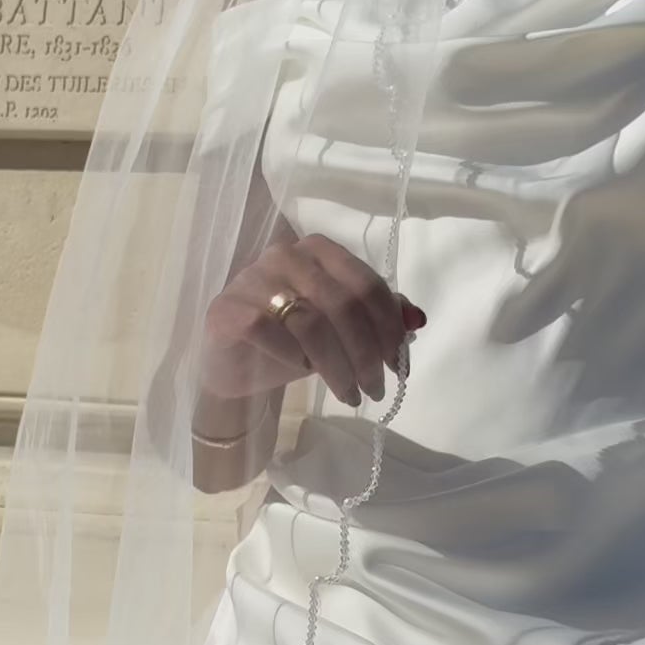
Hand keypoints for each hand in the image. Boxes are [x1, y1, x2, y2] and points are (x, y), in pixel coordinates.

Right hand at [201, 232, 425, 409]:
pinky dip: (293, 357)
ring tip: (350, 394)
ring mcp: (252, 279)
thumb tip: (416, 320)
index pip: (367, 285)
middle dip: (366, 354)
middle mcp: (286, 255)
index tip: (399, 366)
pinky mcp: (227, 309)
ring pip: (311, 323)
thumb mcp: (341, 329)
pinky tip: (302, 372)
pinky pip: (269, 332)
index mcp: (319, 251)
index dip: (390, 328)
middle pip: (344, 305)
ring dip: (338, 367)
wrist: (236, 366)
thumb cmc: (292, 342)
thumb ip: (377, 316)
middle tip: (375, 389)